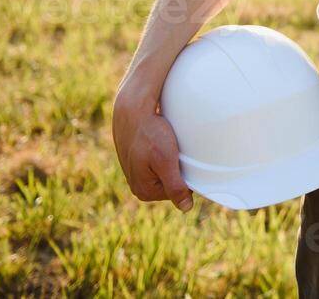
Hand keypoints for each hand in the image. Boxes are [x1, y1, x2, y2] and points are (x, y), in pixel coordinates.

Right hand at [113, 87, 192, 211]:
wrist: (132, 109)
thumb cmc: (149, 133)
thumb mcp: (166, 161)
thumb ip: (175, 186)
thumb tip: (186, 208)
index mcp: (144, 191)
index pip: (179, 192)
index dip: (186, 176)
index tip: (184, 159)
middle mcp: (138, 185)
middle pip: (172, 182)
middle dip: (177, 168)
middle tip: (176, 150)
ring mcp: (136, 172)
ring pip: (165, 170)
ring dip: (171, 159)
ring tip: (168, 144)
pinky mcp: (136, 159)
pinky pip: (157, 160)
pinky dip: (163, 152)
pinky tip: (162, 142)